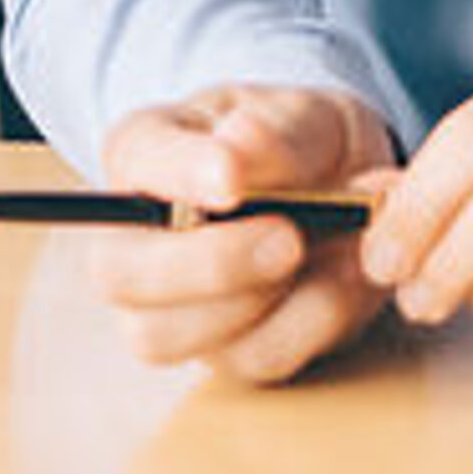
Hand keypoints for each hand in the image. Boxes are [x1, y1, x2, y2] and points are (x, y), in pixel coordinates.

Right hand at [93, 83, 396, 384]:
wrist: (352, 192)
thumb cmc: (308, 142)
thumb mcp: (310, 116)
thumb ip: (279, 132)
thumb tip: (238, 143)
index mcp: (144, 150)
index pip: (135, 158)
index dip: (178, 174)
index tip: (230, 179)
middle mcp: (134, 236)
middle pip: (120, 274)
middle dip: (208, 264)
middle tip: (290, 240)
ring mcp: (166, 305)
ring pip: (170, 336)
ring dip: (269, 302)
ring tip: (344, 252)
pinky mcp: (223, 349)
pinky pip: (252, 358)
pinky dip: (313, 323)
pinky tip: (352, 278)